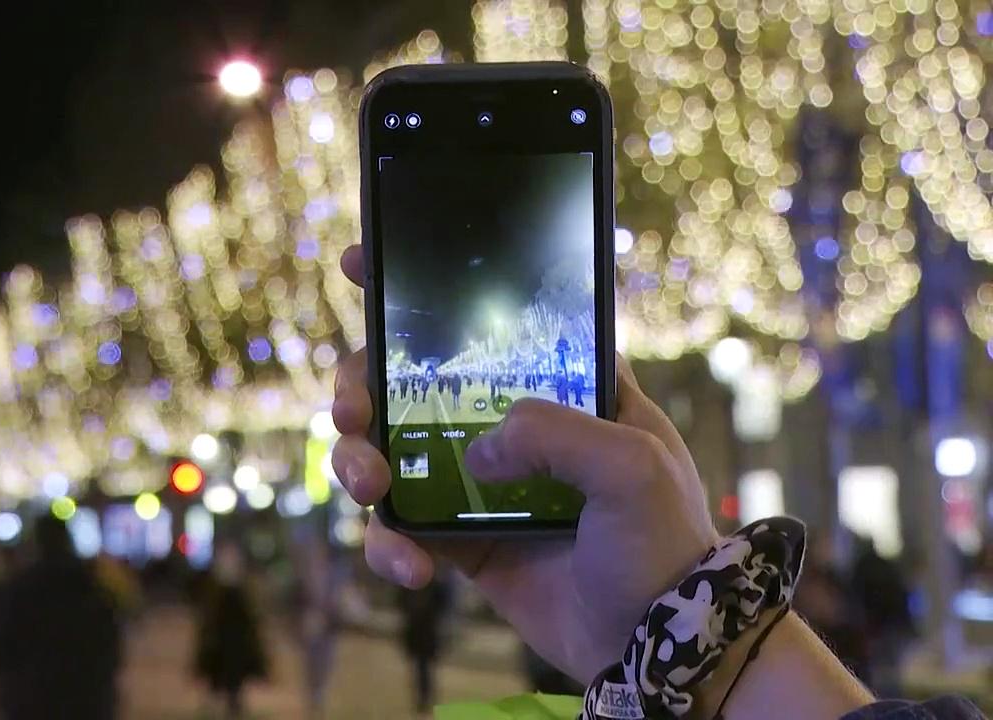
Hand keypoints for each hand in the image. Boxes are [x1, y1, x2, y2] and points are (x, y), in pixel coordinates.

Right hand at [332, 244, 719, 682]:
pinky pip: (398, 530)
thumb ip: (552, 431)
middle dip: (361, 386)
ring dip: (357, 463)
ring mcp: (476, 483)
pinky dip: (388, 547)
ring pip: (386, 452)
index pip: (485, 318)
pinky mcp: (458, 541)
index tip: (366, 265)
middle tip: (355, 409)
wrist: (655, 642)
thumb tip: (478, 449)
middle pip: (405, 382)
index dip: (420, 289)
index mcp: (554, 385)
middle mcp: (507, 423)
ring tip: (371, 486)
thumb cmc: (661, 539)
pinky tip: (412, 568)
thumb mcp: (630, 462)